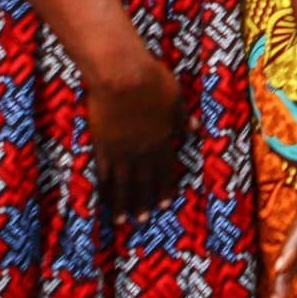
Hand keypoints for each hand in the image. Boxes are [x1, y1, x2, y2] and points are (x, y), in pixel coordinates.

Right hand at [83, 47, 184, 224]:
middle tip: (142, 220)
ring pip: (123, 183)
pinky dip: (103, 188)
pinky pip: (103, 172)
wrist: (122, 75)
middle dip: (143, 202)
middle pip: (143, 181)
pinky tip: (102, 200)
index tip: (165, 204)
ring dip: (123, 204)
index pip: (166, 169)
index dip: (165, 187)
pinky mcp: (101, 144)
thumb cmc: (152, 81)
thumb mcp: (176, 97)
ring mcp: (121, 149)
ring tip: (121, 222)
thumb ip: (182, 117)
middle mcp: (143, 150)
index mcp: (163, 139)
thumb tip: (195, 129)